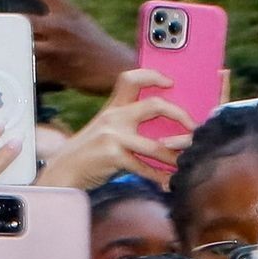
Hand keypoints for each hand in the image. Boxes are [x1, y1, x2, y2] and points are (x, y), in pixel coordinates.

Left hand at [0, 0, 132, 94]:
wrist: (116, 68)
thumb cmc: (98, 46)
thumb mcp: (80, 21)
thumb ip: (58, 18)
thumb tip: (34, 22)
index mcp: (66, 10)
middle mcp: (59, 26)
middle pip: (23, 20)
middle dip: (7, 23)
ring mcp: (56, 49)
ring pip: (25, 46)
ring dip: (14, 49)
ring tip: (3, 50)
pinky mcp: (56, 71)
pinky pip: (33, 69)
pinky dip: (26, 70)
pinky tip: (20, 70)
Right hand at [37, 67, 192, 187]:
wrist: (64, 169)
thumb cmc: (89, 152)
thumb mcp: (105, 130)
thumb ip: (126, 124)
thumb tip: (157, 130)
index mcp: (113, 107)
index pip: (131, 78)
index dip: (152, 76)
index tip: (171, 82)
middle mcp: (114, 117)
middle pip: (153, 106)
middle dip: (179, 115)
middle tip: (193, 127)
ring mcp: (114, 136)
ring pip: (155, 145)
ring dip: (174, 156)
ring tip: (186, 162)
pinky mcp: (114, 156)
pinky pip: (143, 167)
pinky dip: (158, 177)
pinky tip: (167, 183)